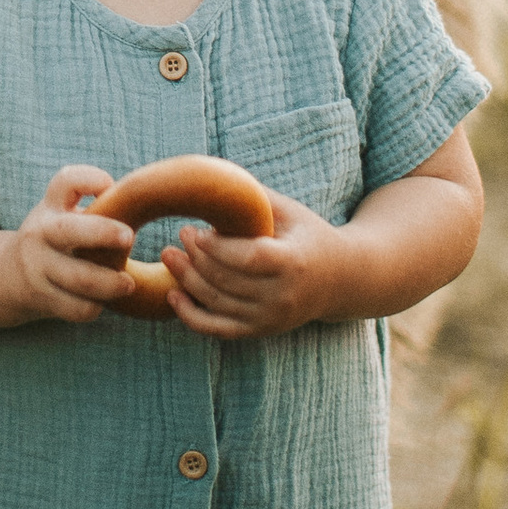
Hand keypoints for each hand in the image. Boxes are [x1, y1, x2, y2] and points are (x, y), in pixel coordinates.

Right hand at [0, 166, 138, 324]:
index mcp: (51, 206)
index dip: (90, 179)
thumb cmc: (53, 239)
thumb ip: (95, 205)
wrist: (6, 276)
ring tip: (128, 284)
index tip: (111, 185)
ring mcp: (37, 267)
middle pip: (68, 230)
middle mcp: (40, 233)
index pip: (66, 181)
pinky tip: (103, 301)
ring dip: (110, 283)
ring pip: (79, 278)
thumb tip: (143, 199)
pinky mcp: (40, 298)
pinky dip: (95, 307)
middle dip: (102, 232)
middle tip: (131, 237)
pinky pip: (76, 308)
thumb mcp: (61, 213)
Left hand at [161, 192, 354, 338]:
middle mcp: (283, 296)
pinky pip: (217, 328)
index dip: (216, 246)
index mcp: (293, 262)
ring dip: (187, 280)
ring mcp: (271, 318)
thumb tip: (210, 177)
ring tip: (169, 256)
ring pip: (217, 303)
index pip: (249, 258)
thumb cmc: (307, 235)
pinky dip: (190, 315)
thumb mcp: (289, 211)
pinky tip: (173, 295)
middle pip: (227, 281)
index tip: (194, 230)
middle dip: (196, 258)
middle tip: (179, 235)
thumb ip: (253, 198)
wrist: (338, 280)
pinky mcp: (259, 331)